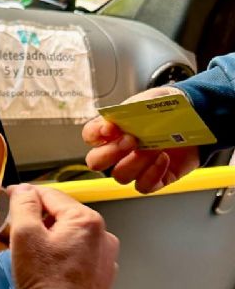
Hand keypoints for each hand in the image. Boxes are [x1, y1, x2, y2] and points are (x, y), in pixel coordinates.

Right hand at [8, 184, 118, 288]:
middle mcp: (102, 235)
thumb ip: (23, 205)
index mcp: (86, 220)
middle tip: (18, 234)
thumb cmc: (47, 283)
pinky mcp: (101, 274)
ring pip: (70, 234)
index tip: (11, 198)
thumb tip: (24, 190)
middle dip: (38, 220)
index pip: (50, 194)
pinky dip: (63, 255)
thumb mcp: (25, 235)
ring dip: (50, 237)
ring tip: (33, 256)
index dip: (26, 195)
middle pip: (61, 214)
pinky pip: (78, 254)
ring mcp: (104, 256)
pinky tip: (48, 268)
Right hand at [83, 86, 199, 193]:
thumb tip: (111, 123)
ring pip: (120, 176)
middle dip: (111, 153)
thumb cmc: (168, 109)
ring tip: (153, 148)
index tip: (110, 128)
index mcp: (111, 131)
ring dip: (136, 162)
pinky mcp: (152, 179)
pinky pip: (142, 187)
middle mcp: (118, 152)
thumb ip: (126, 111)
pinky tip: (164, 159)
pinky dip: (153, 174)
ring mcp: (134, 167)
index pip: (90, 136)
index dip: (95, 134)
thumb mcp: (146, 101)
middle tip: (131, 140)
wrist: (198, 117)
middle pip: (96, 162)